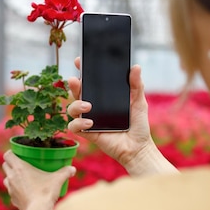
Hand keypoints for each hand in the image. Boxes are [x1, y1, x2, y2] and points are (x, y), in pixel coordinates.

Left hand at [2, 150, 75, 209]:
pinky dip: (16, 189)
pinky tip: (25, 191)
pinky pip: (12, 191)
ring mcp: (10, 189)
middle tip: (22, 164)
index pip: (7, 155)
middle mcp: (11, 177)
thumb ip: (65, 172)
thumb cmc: (45, 192)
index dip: (12, 153)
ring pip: (6, 179)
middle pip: (5, 165)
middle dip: (11, 164)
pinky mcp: (13, 199)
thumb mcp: (57, 179)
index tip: (19, 154)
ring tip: (23, 178)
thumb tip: (73, 169)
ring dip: (12, 177)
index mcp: (19, 168)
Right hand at [67, 58, 176, 174]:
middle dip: (73, 85)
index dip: (82, 70)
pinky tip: (90, 123)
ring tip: (88, 106)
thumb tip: (135, 67)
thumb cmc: (138, 125)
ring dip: (75, 104)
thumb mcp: (138, 102)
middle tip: (75, 80)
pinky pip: (74, 126)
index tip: (79, 61)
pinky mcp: (88, 133)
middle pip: (77, 92)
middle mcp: (94, 107)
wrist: (138, 148)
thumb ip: (136, 85)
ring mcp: (89, 119)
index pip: (90, 81)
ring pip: (71, 108)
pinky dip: (78, 123)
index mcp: (104, 97)